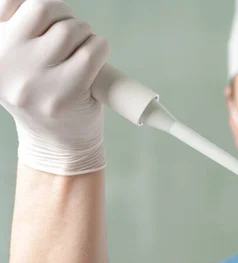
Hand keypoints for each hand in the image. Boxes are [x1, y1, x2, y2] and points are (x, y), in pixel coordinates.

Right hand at [0, 0, 109, 174]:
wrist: (55, 146)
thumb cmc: (41, 96)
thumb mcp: (14, 62)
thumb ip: (20, 30)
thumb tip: (39, 2)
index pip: (10, 1)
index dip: (32, 6)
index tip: (43, 24)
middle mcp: (6, 61)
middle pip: (44, 8)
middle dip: (65, 17)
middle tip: (70, 36)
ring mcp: (35, 78)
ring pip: (72, 29)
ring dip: (85, 35)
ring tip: (81, 54)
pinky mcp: (66, 92)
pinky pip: (93, 51)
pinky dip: (101, 48)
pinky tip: (96, 63)